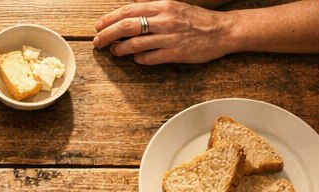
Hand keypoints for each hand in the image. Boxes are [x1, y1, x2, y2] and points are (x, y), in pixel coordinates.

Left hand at [94, 1, 233, 63]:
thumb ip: (153, 13)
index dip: (110, 19)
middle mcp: (164, 19)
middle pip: (127, 26)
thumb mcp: (174, 9)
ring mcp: (168, 37)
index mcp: (163, 5)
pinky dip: (138, 59)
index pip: (129, 10)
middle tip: (97, 42)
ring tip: (113, 52)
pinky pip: (148, 58)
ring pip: (134, 43)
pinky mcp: (174, 53)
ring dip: (119, 49)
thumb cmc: (196, 21)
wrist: (221, 31)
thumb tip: (130, 20)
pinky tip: (135, 59)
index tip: (98, 26)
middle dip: (107, 35)